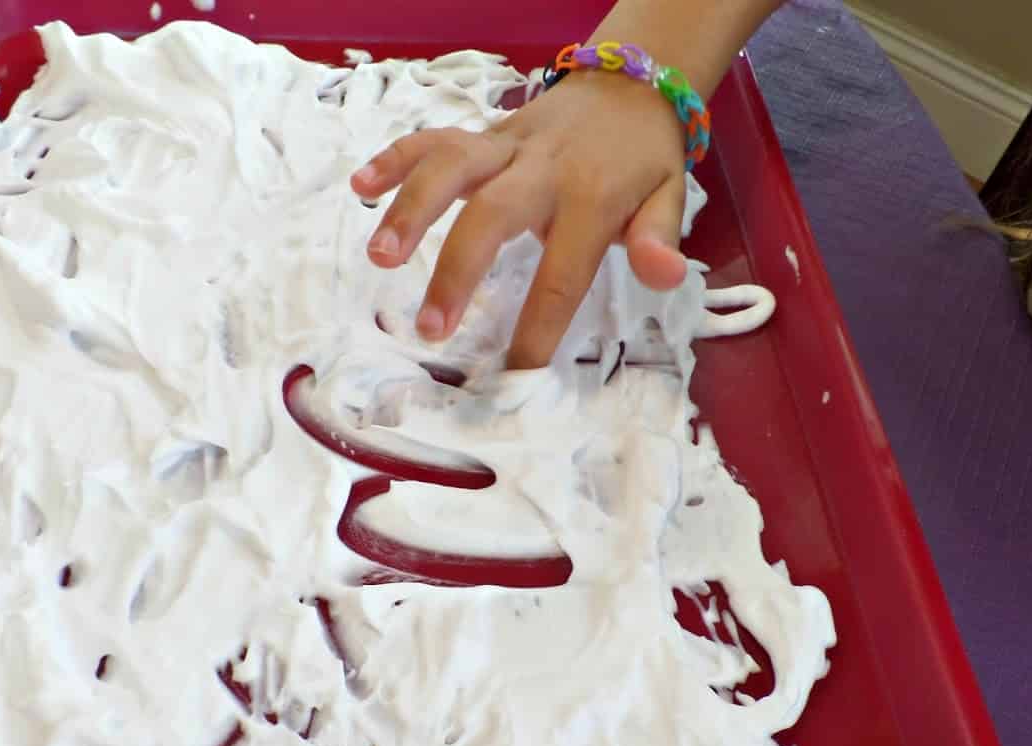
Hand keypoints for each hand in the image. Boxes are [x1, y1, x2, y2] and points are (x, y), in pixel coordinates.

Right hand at [350, 68, 689, 368]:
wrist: (630, 86)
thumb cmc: (644, 161)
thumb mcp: (672, 196)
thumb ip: (658, 239)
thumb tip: (664, 275)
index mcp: (592, 199)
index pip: (562, 274)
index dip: (538, 327)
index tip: (514, 374)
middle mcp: (543, 169)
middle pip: (491, 216)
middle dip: (456, 271)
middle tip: (430, 328)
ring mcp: (507, 147)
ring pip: (450, 167)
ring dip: (410, 209)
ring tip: (379, 257)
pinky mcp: (483, 135)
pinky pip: (434, 138)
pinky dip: (395, 158)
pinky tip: (360, 186)